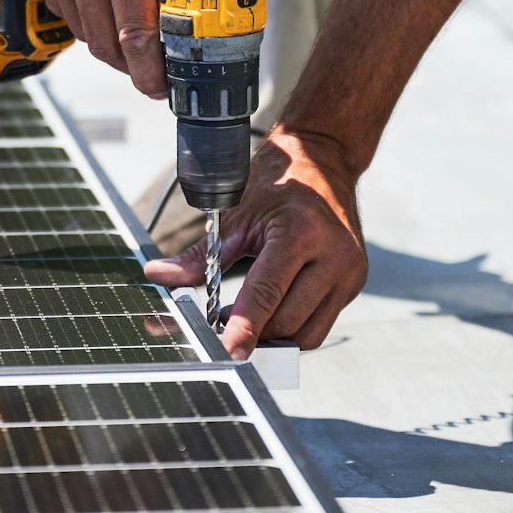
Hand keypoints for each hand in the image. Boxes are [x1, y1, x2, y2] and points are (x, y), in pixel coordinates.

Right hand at [23, 0, 193, 99]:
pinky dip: (82, 14)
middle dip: (129, 66)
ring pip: (82, 30)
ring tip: (125, 36)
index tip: (159, 88)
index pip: (136, 38)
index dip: (149, 73)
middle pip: (106, 44)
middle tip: (147, 70)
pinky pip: (61, 7)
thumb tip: (208, 10)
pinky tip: (100, 4)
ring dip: (105, 40)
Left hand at [142, 129, 366, 357]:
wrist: (325, 161)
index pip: (268, 293)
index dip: (245, 326)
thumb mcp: (235, 213)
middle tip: (221, 322)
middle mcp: (334, 256)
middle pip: (288, 321)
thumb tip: (158, 275)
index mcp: (302, 233)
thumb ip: (199, 255)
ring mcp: (350, 273)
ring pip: (308, 333)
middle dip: (254, 331)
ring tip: (246, 317)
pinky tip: (272, 310)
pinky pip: (320, 324)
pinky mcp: (354, 284)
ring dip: (274, 335)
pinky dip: (293, 326)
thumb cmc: (280, 182)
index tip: (228, 351)